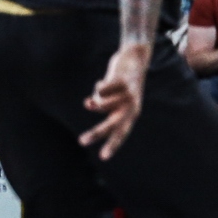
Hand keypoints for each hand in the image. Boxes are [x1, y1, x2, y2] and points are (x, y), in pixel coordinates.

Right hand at [80, 42, 150, 159]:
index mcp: (131, 114)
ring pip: (104, 105)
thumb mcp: (114, 98)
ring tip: (88, 103)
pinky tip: (102, 83)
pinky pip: (104, 89)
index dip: (112, 145)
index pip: (122, 134)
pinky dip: (99, 87)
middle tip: (81, 142)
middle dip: (97, 133)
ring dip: (95, 104)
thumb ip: (104, 104)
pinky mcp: (124, 82)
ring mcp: (129, 95)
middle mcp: (132, 107)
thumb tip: (92, 105)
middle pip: (113, 124)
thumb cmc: (122, 83)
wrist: (136, 59)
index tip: (103, 158)